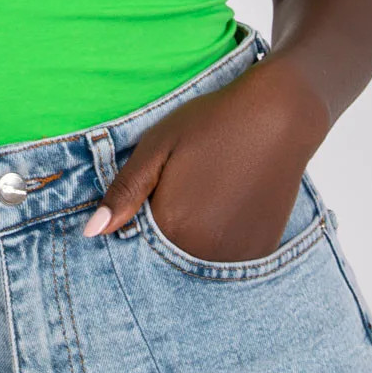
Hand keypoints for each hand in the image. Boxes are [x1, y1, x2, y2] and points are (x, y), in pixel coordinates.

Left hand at [82, 56, 326, 262]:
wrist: (280, 115)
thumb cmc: (212, 123)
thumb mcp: (157, 147)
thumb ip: (124, 192)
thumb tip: (91, 232)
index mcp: (172, 225)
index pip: (136, 238)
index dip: (140, 211)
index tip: (157, 185)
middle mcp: (204, 251)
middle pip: (167, 251)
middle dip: (166, 224)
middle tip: (189, 182)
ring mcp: (236, 255)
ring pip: (196, 256)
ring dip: (194, 235)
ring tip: (210, 189)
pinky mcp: (261, 251)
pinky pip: (226, 257)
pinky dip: (220, 238)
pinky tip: (228, 202)